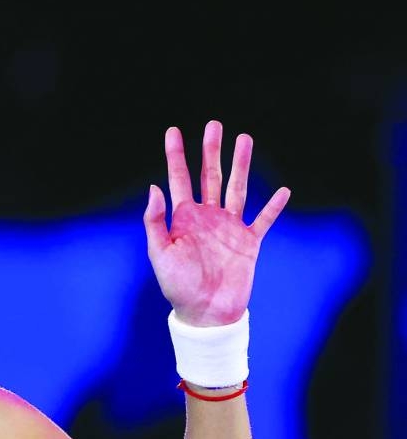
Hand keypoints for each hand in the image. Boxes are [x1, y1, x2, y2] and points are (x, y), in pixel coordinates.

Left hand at [143, 120, 290, 326]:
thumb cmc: (177, 286)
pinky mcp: (249, 242)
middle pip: (210, 176)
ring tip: (244, 139)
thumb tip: (155, 188)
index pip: (179, 179)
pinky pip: (264, 220)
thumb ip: (156, 221)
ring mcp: (229, 227)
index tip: (173, 131)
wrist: (205, 314)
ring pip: (237, 188)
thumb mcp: (160, 253)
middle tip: (214, 124)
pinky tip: (284, 190)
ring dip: (241, 165)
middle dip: (212, 150)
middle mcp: (207, 217)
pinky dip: (274, 207)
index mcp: (183, 218)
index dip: (175, 155)